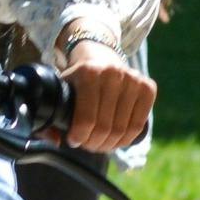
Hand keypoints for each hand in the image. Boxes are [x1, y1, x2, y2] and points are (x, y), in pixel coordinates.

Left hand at [56, 38, 156, 153]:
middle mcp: (113, 73)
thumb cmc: (78, 79)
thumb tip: (55, 141)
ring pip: (122, 130)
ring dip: (110, 144)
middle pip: (105, 127)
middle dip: (94, 143)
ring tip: (100, 144)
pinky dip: (127, 139)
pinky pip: (139, 124)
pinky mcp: (147, 86)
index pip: (86, 119)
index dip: (79, 137)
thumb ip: (51, 115)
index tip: (74, 140)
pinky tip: (116, 140)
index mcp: (88, 73)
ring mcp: (133, 79)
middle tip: (87, 144)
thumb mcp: (62, 89)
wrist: (100, 56)